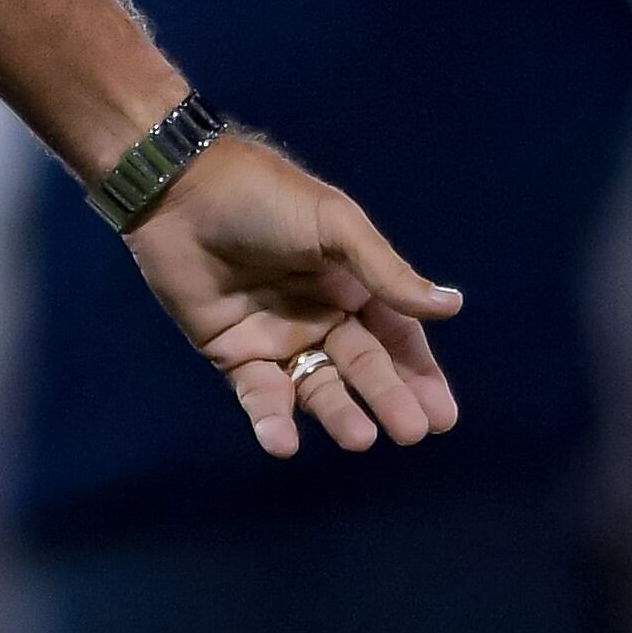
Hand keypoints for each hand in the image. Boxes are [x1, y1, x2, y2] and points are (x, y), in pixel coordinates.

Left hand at [123, 134, 463, 459]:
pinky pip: (258, 393)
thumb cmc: (263, 198)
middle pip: (362, 368)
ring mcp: (276, 337)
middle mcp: (319, 315)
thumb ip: (387, 274)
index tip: (442, 416)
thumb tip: (452, 307)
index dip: (418, 374)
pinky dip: (272, 419)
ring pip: (316, 386)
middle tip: (410, 432)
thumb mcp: (335, 226)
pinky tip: (283, 442)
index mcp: (350, 283)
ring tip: (359, 439)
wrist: (179, 190)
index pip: (396, 337)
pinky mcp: (231, 352)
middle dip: (388, 399)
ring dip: (339, 413)